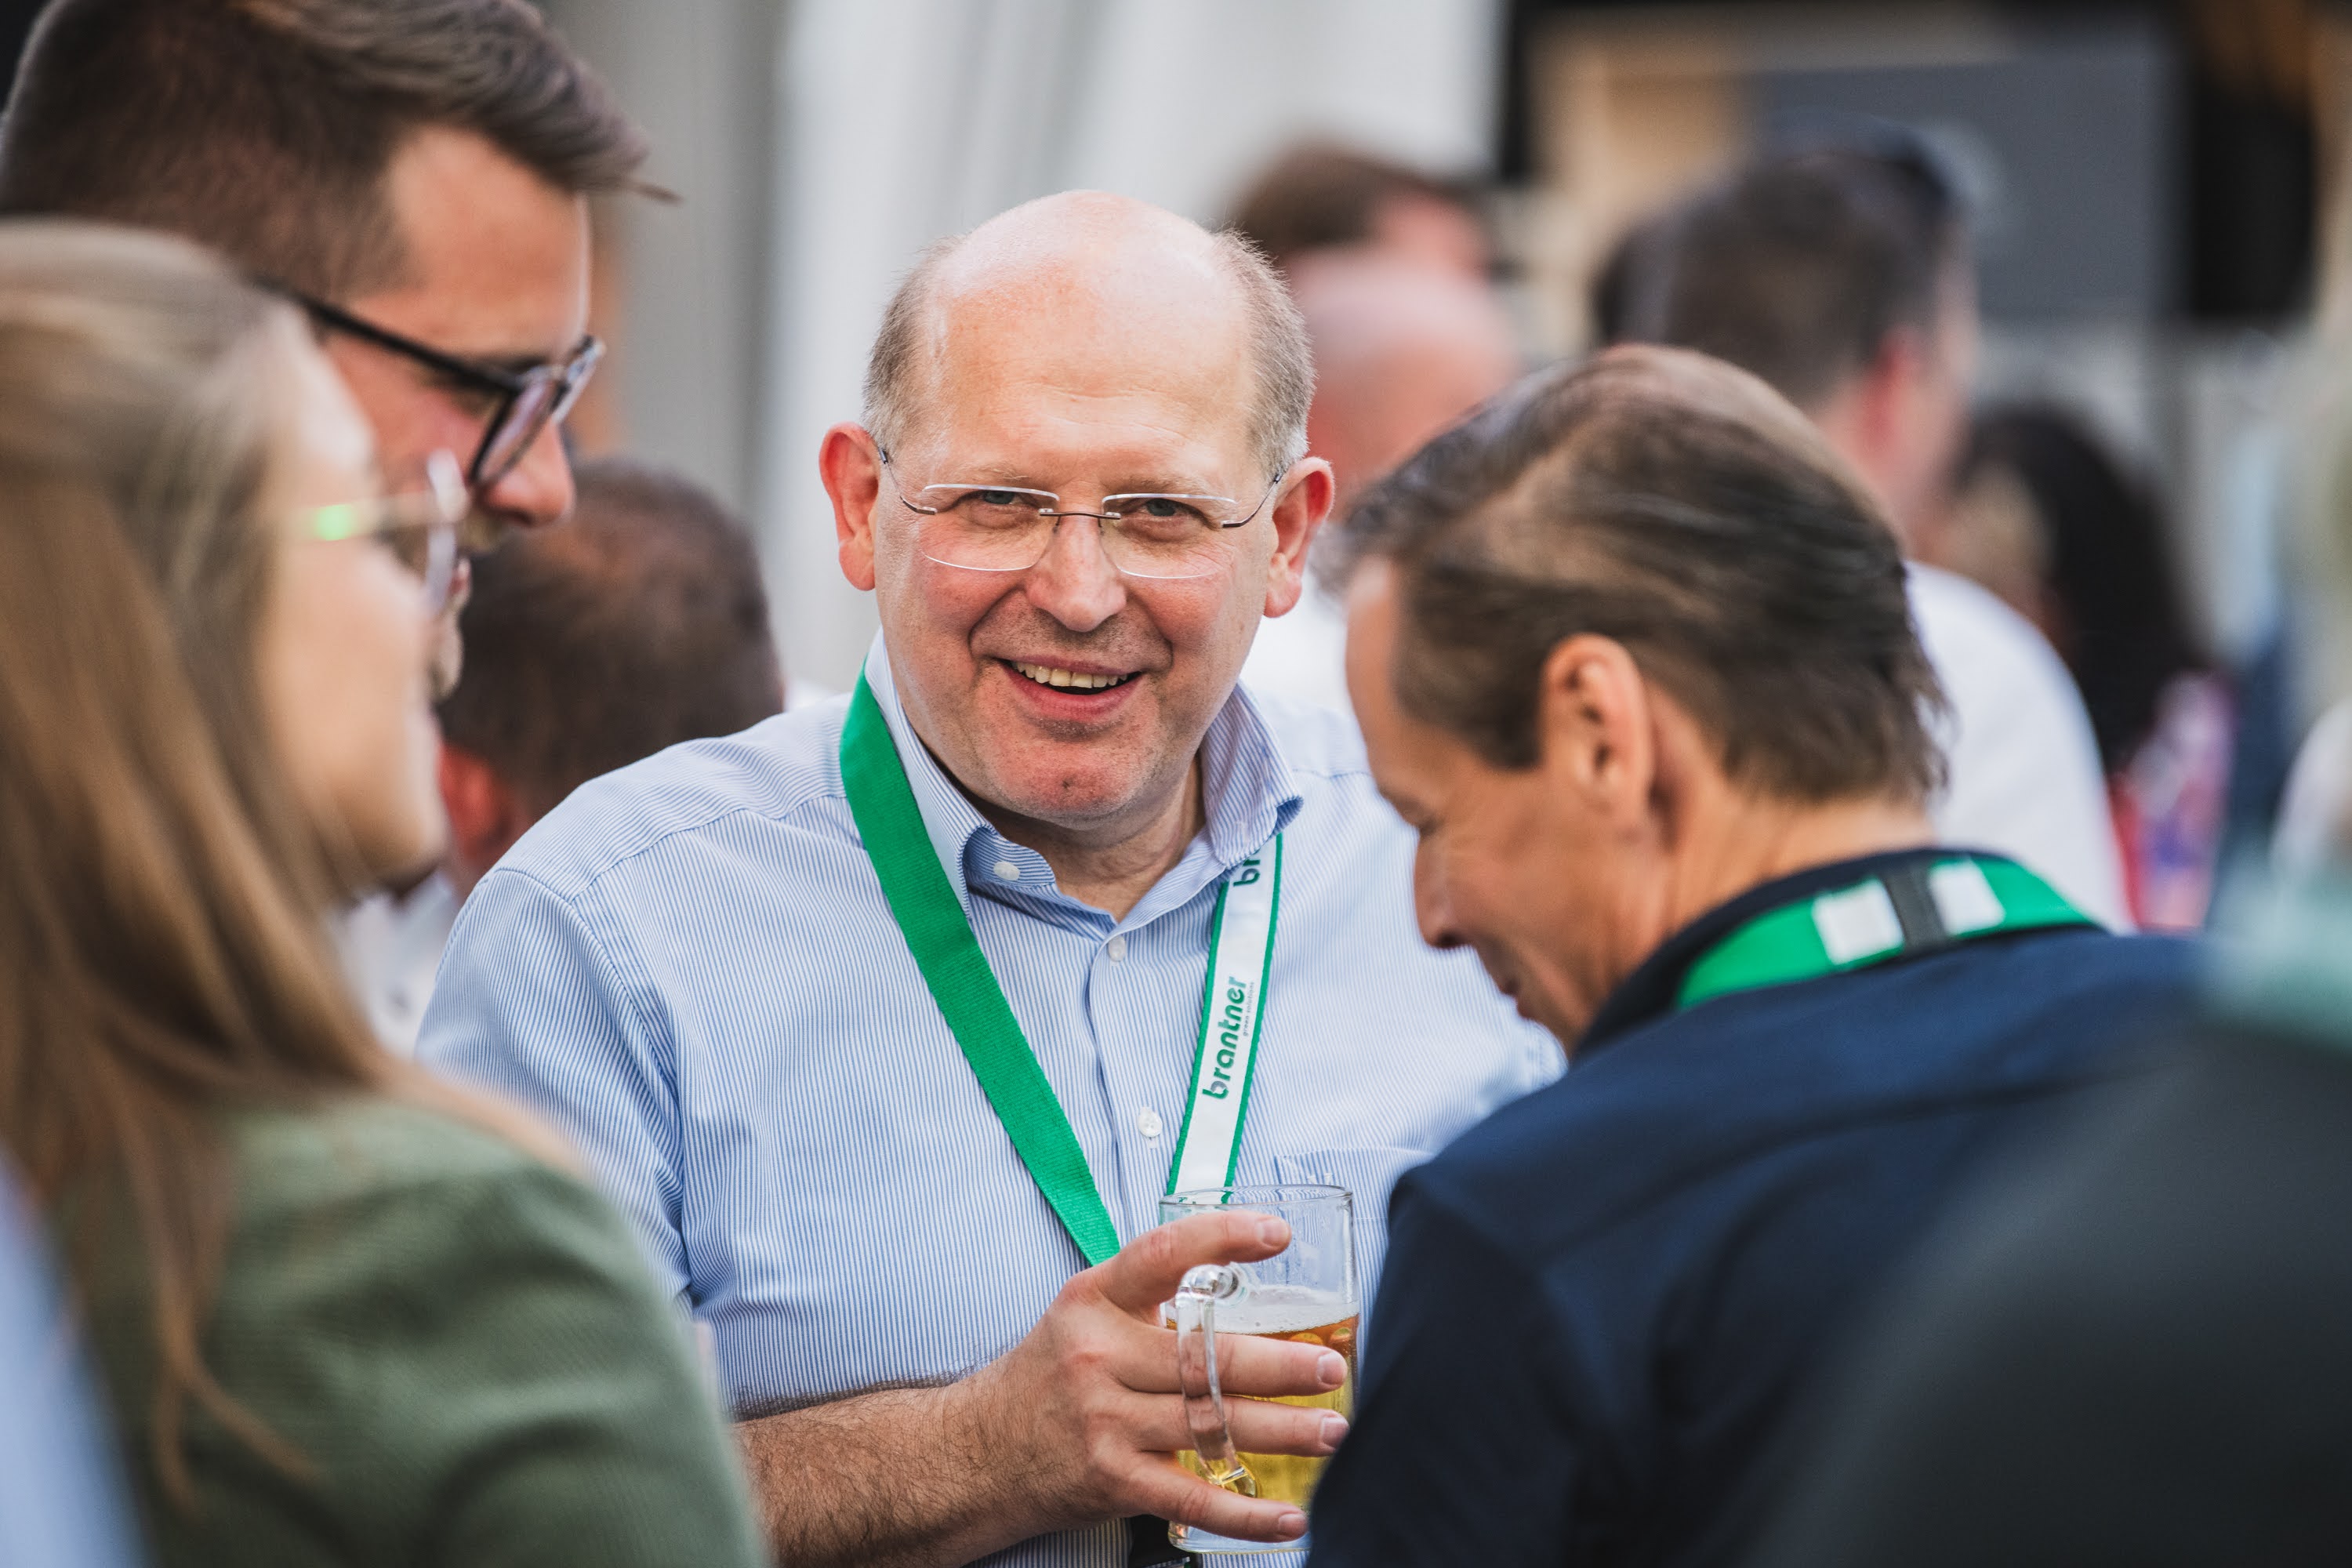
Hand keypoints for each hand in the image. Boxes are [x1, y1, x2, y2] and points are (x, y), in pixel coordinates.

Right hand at [953, 1210, 1350, 1544]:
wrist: (975, 1453)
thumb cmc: (1047, 1377)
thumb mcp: (1082, 1314)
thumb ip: (1146, 1296)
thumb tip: (1241, 1276)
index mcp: (1095, 1299)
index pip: (1162, 1254)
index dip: (1222, 1237)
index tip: (1278, 1235)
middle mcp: (1098, 1355)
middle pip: (1206, 1357)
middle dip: (1282, 1364)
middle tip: (1331, 1368)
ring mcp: (1104, 1420)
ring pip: (1211, 1424)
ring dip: (1284, 1431)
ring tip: (1332, 1428)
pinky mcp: (1111, 1479)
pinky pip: (1192, 1495)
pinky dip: (1246, 1514)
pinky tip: (1288, 1516)